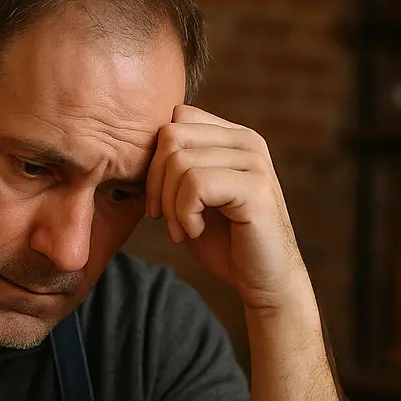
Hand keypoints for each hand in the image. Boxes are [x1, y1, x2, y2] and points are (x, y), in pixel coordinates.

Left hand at [144, 104, 310, 312]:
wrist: (264, 281)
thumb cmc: (227, 242)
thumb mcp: (194, 197)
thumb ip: (176, 167)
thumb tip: (136, 148)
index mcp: (233, 137)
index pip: (177, 120)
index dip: (157, 160)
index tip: (161, 201)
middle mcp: (247, 141)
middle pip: (172, 137)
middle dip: (157, 183)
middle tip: (166, 219)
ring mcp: (253, 161)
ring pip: (180, 162)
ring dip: (171, 204)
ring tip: (183, 230)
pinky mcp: (255, 187)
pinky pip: (196, 184)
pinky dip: (185, 214)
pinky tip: (196, 231)